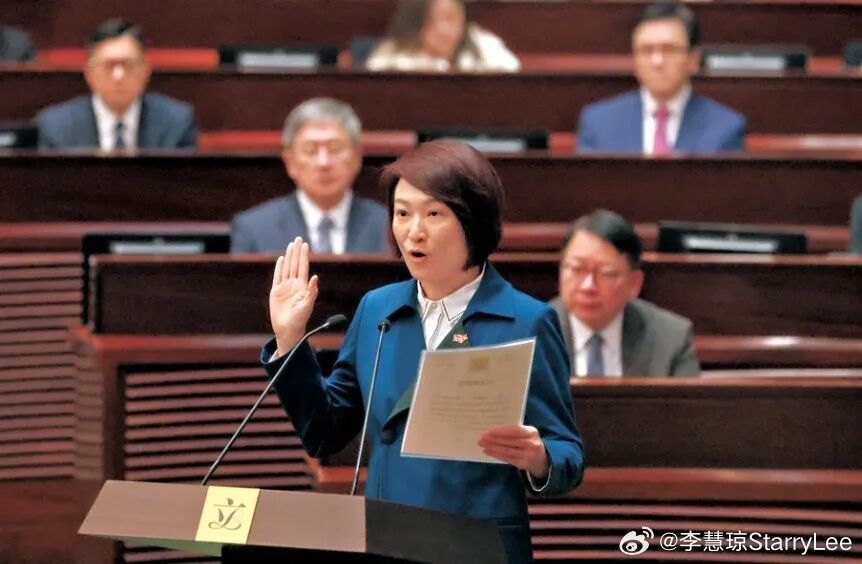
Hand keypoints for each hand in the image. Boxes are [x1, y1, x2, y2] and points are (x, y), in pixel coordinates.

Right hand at [269, 237, 318, 355]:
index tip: (305, 244)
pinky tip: (281, 259)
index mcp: (302, 287)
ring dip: (289, 256)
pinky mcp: (276, 292)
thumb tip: (315, 276)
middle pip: (295, 264)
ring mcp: (285, 287)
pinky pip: (277, 277)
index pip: (303, 267)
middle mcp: (294, 285)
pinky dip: (279, 268)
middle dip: (297, 251)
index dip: (304, 256)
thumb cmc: (300, 319)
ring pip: (287, 268)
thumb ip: (312, 291)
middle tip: (298, 238)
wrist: (288, 329)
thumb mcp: (307, 306)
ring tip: (291, 245)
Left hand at [478, 424, 548, 479]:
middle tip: (482, 438)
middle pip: (510, 441)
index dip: (502, 431)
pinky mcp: (524, 464)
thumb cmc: (529, 441)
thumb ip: (515, 430)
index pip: (516, 430)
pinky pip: (507, 459)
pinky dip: (496, 455)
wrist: (542, 459)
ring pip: (507, 451)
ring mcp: (528, 455)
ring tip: (482, 444)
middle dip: (494, 439)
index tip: (489, 431)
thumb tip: (493, 428)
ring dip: (493, 448)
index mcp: (532, 432)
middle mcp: (532, 444)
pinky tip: (488, 451)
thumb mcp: (527, 433)